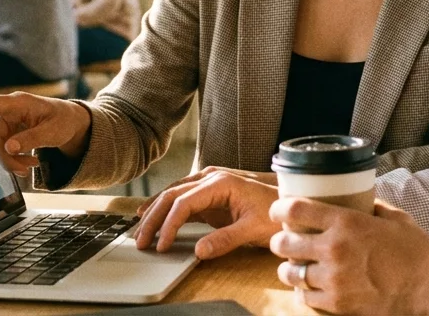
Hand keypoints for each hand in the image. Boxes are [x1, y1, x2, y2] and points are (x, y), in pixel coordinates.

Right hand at [0, 93, 91, 176]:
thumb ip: (32, 139)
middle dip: (5, 158)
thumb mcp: (53, 131)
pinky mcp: (10, 135)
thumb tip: (9, 148)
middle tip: (23, 172)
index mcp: (18, 104)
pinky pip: (4, 152)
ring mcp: (8, 125)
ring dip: (11, 161)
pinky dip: (15, 161)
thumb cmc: (63, 121)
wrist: (71, 124)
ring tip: (32, 166)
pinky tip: (31, 163)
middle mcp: (8, 113)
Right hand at [133, 170, 280, 259]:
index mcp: (220, 183)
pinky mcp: (209, 194)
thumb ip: (226, 239)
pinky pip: (181, 198)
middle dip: (153, 217)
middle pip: (172, 195)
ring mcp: (209, 184)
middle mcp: (211, 178)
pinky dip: (165, 208)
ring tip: (140, 229)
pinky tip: (151, 214)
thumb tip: (198, 251)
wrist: (289, 203)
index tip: (161, 245)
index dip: (169, 224)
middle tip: (140, 240)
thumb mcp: (253, 229)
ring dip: (155, 211)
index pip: (184, 202)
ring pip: (173, 194)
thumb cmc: (275, 212)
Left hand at [269, 199, 428, 315]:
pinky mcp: (338, 304)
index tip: (278, 211)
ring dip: (289, 269)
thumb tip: (361, 199)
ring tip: (293, 267)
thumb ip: (372, 207)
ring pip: (290, 273)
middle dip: (280, 241)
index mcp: (346, 222)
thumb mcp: (394, 218)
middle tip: (284, 242)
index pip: (296, 210)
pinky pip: (305, 299)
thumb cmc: (416, 251)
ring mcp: (334, 278)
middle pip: (285, 242)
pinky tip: (307, 289)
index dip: (280, 209)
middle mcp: (334, 249)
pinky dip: (303, 293)